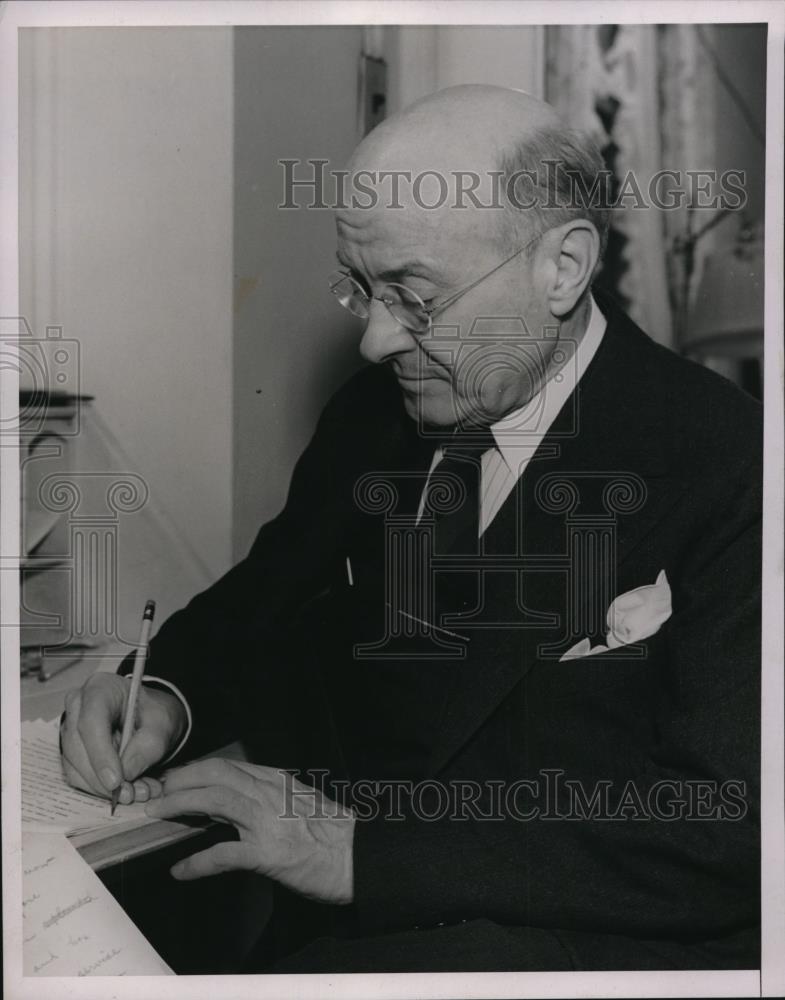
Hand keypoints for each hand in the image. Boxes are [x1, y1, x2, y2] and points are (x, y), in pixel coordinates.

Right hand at [60, 672, 186, 804]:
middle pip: (78, 747)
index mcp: (100, 689)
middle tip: (131, 794)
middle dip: (103, 778)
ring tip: (137, 793)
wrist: (150, 716)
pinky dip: (101, 788)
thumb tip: (127, 773)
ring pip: (75, 766)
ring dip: (103, 787)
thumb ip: (148, 746)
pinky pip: (78, 775)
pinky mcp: (72, 751)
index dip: (101, 754)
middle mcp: (79, 706)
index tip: (116, 781)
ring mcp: (71, 729)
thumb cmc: (154, 713)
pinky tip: (128, 790)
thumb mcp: (163, 724)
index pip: (91, 722)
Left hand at [145, 758, 354, 904]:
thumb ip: (270, 797)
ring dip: (180, 804)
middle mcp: (270, 793)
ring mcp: (268, 821)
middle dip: (181, 779)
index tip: (174, 779)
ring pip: (215, 800)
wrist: (361, 855)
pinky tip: (181, 870)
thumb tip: (239, 803)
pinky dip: (197, 861)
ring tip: (158, 814)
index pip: (228, 765)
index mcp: (276, 780)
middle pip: (216, 774)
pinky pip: (224, 854)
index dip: (195, 770)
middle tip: (156, 792)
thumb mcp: (300, 801)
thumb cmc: (334, 833)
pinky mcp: (269, 853)